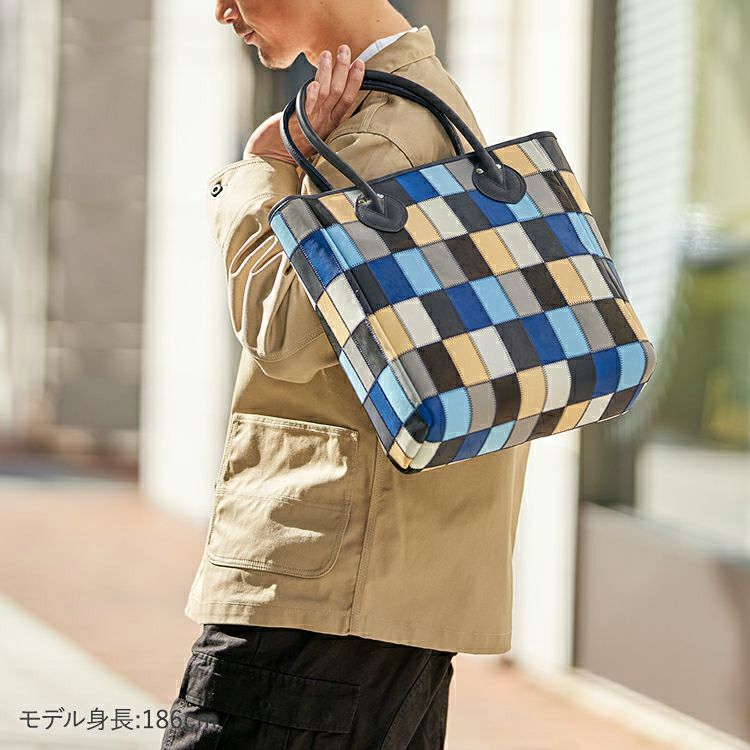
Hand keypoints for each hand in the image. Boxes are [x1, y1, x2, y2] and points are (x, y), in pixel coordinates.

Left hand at [243, 45, 364, 161]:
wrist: (271, 161)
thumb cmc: (288, 143)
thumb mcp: (310, 126)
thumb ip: (318, 110)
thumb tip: (321, 86)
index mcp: (330, 124)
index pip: (347, 100)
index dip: (354, 82)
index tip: (359, 63)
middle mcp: (323, 123)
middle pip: (337, 93)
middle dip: (342, 70)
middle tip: (344, 50)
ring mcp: (311, 123)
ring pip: (324, 96)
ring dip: (326, 74)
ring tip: (327, 55)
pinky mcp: (296, 125)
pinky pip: (306, 109)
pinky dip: (310, 96)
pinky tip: (313, 82)